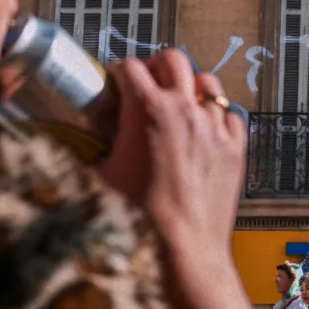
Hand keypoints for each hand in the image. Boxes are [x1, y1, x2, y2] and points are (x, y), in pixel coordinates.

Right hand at [99, 50, 247, 279]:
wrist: (184, 248)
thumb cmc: (138, 219)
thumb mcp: (98, 177)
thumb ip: (85, 149)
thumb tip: (73, 139)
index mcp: (146, 110)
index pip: (129, 66)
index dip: (117, 74)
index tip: (114, 87)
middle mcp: (184, 110)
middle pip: (172, 59)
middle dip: (155, 66)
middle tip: (145, 83)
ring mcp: (214, 126)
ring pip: (207, 82)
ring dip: (190, 86)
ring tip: (178, 102)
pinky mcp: (235, 147)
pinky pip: (230, 114)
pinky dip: (217, 115)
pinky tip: (205, 130)